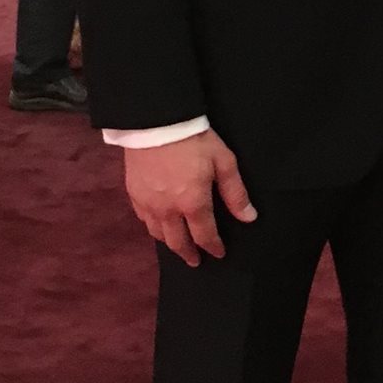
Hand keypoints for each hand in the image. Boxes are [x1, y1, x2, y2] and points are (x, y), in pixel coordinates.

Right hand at [124, 130, 255, 266]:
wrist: (156, 120)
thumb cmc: (195, 139)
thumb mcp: (223, 162)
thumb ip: (235, 193)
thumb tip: (249, 218)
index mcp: (193, 203)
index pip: (205, 236)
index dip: (213, 247)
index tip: (219, 254)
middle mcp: (168, 210)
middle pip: (178, 242)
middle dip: (189, 254)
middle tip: (195, 261)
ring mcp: (148, 203)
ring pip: (157, 234)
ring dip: (170, 243)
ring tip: (178, 245)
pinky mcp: (133, 193)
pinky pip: (143, 219)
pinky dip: (153, 227)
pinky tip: (157, 224)